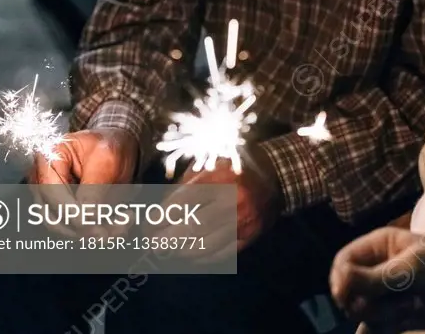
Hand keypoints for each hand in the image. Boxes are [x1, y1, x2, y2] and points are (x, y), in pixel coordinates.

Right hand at [28, 128, 138, 235]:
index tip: (92, 221)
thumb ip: (95, 187)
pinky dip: (95, 230)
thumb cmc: (110, 145)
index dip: (70, 210)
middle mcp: (42, 180)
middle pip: (53, 214)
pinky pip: (74, 228)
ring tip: (120, 226)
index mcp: (48, 157)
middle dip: (83, 227)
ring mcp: (50, 197)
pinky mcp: (63, 209)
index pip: (51, 192)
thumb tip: (87, 216)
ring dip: (91, 232)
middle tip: (111, 230)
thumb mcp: (107, 159)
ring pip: (63, 227)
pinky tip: (116, 225)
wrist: (118, 145)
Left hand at [149, 145, 282, 261]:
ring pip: (205, 246)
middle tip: (153, 244)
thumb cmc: (234, 168)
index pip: (182, 204)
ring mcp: (244, 221)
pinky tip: (190, 255)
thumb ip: (184, 186)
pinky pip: (221, 254)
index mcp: (220, 178)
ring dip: (181, 252)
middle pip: (192, 228)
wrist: (276, 175)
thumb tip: (158, 213)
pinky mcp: (251, 236)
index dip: (160, 219)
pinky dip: (201, 259)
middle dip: (166, 240)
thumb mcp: (208, 165)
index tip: (149, 226)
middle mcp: (234, 200)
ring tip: (168, 250)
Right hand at [330, 227, 424, 332]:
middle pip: (348, 291)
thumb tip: (340, 282)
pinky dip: (374, 330)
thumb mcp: (414, 268)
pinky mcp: (392, 316)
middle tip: (400, 299)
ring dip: (384, 314)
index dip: (341, 279)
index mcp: (379, 246)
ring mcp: (384, 294)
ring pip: (361, 311)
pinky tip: (384, 329)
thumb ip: (378, 278)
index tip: (348, 295)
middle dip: (369, 300)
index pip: (343, 261)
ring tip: (411, 306)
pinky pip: (372, 327)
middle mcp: (376, 269)